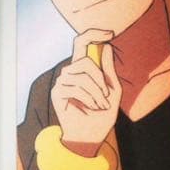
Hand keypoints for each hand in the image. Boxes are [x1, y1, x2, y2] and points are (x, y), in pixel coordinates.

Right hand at [51, 29, 121, 156]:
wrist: (91, 136)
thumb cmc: (102, 114)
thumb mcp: (112, 90)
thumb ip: (108, 69)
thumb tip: (106, 46)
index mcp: (82, 68)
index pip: (81, 43)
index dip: (93, 34)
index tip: (110, 33)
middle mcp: (70, 72)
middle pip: (85, 60)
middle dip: (101, 79)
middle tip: (106, 95)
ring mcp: (62, 81)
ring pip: (82, 75)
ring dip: (97, 91)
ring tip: (101, 104)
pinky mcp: (56, 92)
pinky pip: (76, 87)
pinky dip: (89, 98)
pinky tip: (92, 107)